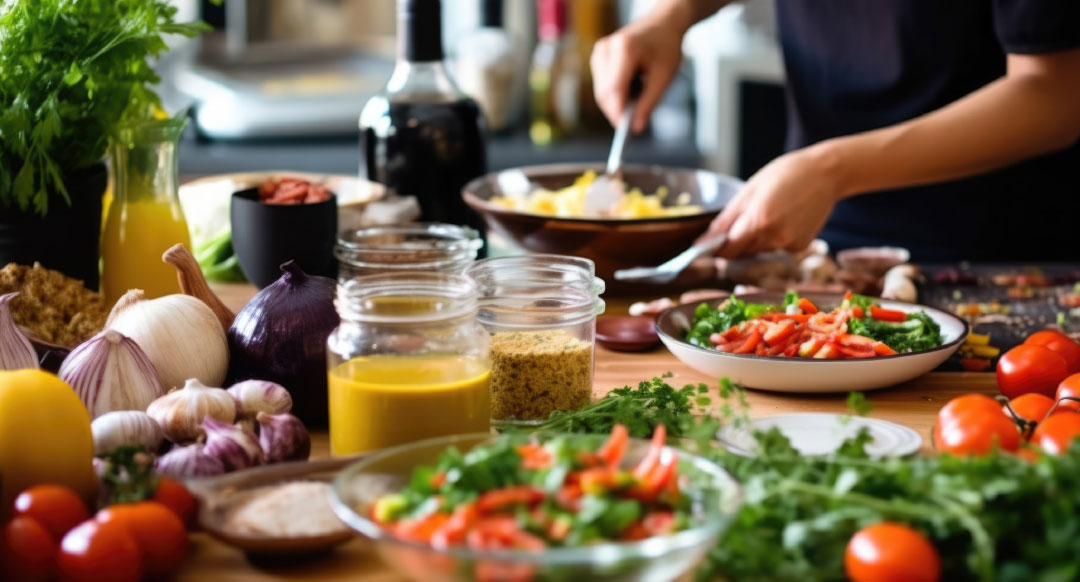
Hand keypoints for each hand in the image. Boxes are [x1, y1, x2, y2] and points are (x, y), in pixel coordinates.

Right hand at [590, 8, 685, 132]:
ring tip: (638, 95)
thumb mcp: (664, 77)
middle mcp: (607, 48)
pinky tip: (630, 88)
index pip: (614, 90)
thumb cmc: (666, 46)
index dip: (617, 113)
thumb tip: (636, 127)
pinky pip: (601, 85)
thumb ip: (649, 103)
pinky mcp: (599, 56)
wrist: (663, 24)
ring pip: (601, 91)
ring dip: (616, 102)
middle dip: (617, 111)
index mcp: (625, 50)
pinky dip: (614, 94)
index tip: (624, 131)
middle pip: (604, 93)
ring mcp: (600, 52)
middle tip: (635, 122)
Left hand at [703, 146, 845, 257]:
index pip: (728, 250)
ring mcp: (789, 244)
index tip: (711, 245)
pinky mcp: (800, 247)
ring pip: (760, 250)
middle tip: (751, 212)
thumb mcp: (750, 190)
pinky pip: (776, 247)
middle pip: (743, 250)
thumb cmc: (785, 174)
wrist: (826, 173)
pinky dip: (775, 238)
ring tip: (772, 210)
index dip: (717, 249)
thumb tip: (705, 241)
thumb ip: (727, 219)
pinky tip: (786, 218)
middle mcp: (774, 237)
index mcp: (758, 220)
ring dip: (758, 238)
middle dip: (740, 238)